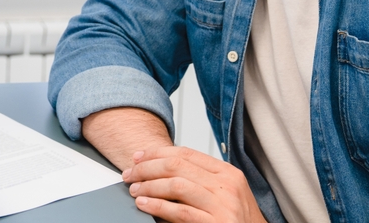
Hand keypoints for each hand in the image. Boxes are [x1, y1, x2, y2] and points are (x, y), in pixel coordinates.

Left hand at [122, 145, 266, 222]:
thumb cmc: (238, 221)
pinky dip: (157, 206)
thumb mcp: (225, 194)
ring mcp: (223, 205)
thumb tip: (161, 170)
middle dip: (147, 168)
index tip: (137, 157)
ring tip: (134, 190)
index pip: (185, 152)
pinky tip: (145, 204)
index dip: (156, 153)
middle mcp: (226, 185)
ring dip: (149, 186)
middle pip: (177, 165)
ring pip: (176, 185)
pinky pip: (180, 211)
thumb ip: (201, 179)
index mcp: (227, 172)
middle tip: (130, 174)